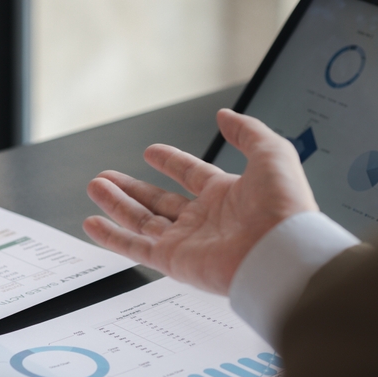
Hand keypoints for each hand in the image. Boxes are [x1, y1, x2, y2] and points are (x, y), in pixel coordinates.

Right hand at [83, 109, 317, 293]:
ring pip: (141, 221)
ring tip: (95, 187)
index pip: (191, 175)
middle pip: (158, 200)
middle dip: (132, 187)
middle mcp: (204, 219)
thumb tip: (224, 116)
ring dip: (116, 204)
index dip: (171, 162)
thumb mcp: (272, 153)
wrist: (283, 254)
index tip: (151, 151)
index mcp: (227, 195)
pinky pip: (135, 248)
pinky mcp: (173, 261)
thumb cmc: (285, 208)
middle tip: (107, 176)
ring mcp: (186, 241)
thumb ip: (247, 132)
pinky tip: (92, 223)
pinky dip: (111, 237)